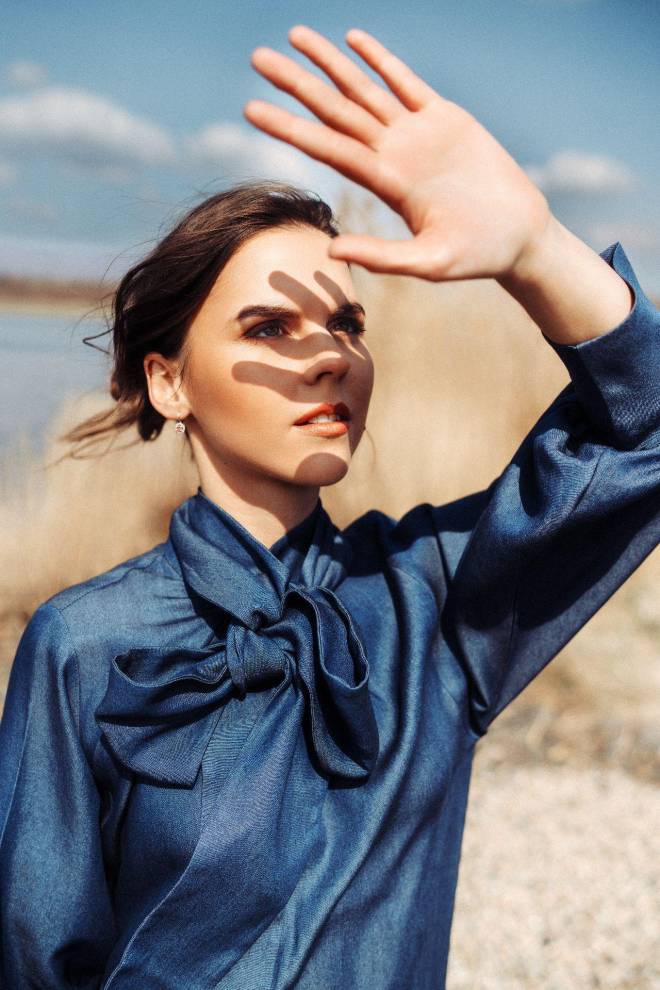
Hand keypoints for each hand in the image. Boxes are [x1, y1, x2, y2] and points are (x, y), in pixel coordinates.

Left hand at [243, 25, 552, 282]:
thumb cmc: (477, 256)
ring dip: (329, 63)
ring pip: (364, 89)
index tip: (251, 110)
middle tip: (257, 58)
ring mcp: (418, 133)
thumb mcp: (429, 262)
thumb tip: (332, 250)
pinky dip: (380, 60)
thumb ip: (383, 256)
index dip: (290, 128)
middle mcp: (393, 153)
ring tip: (294, 36)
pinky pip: (406, 82)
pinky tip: (353, 40)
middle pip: (335, 111)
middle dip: (297, 83)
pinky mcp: (446, 118)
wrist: (519, 237)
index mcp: (387, 183)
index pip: (328, 147)